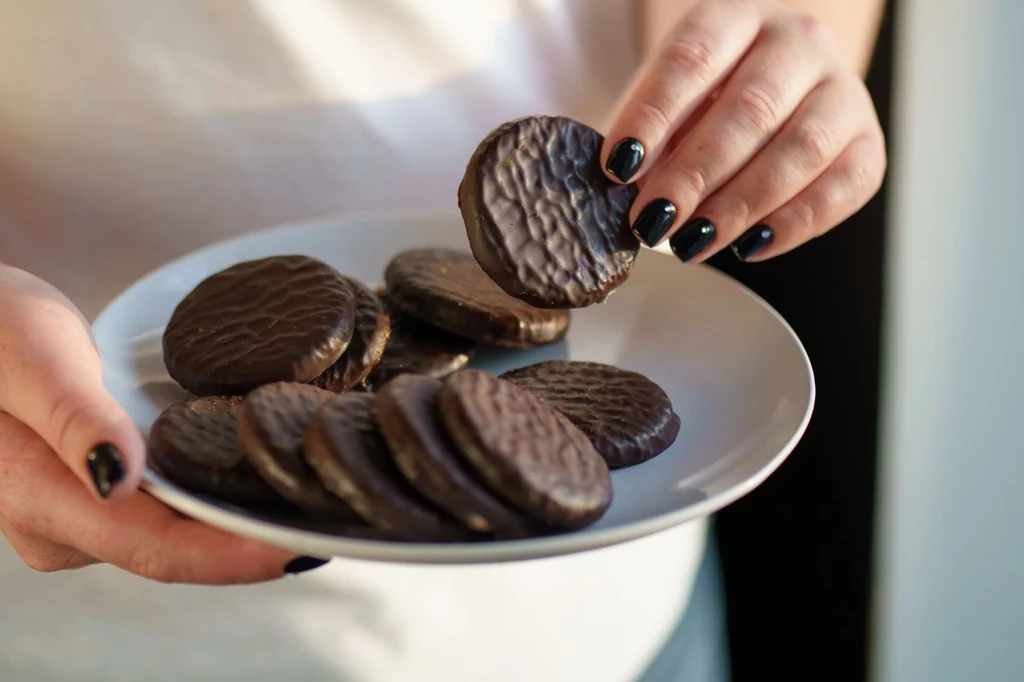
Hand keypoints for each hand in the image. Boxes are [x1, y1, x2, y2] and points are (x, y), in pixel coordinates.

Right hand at [0, 265, 314, 583]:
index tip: (304, 544)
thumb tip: (120, 479)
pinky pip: (171, 508)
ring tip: (319, 498)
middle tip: (339, 517)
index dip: (236, 554)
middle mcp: (69, 525)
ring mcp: (86, 513)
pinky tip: (268, 475)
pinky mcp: (102, 493)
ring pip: (179, 533)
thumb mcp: (28, 358)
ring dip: (245, 519)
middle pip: (179, 550)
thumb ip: (72, 418)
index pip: (158, 549)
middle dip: (258, 543)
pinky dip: (220, 494)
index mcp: (45, 501)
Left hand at [601, 0, 885, 261]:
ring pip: (802, 149)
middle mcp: (800, 42)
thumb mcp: (671, 97)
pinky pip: (842, 188)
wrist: (782, 83)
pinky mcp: (869, 143)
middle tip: (653, 220)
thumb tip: (629, 189)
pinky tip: (748, 246)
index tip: (618, 165)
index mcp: (738, 16)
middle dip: (695, 174)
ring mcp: (843, 91)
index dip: (653, 115)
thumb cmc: (710, 95)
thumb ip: (651, 134)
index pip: (692, 58)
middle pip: (751, 108)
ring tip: (692, 242)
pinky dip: (793, 224)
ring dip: (741, 206)